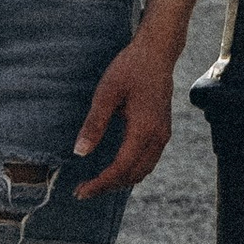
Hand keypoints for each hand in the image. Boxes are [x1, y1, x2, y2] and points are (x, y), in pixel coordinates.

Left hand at [73, 39, 176, 196]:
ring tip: (97, 184)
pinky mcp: (163, 130)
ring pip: (143, 171)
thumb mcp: (106, 93)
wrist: (157, 52)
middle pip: (133, 175)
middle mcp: (157, 136)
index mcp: (144, 129)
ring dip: (121, 181)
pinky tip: (117, 168)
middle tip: (83, 191)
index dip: (100, 183)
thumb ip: (94, 124)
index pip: (121, 168)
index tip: (80, 191)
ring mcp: (163, 134)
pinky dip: (132, 171)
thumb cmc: (130, 68)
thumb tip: (80, 153)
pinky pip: (149, 161)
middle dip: (108, 187)